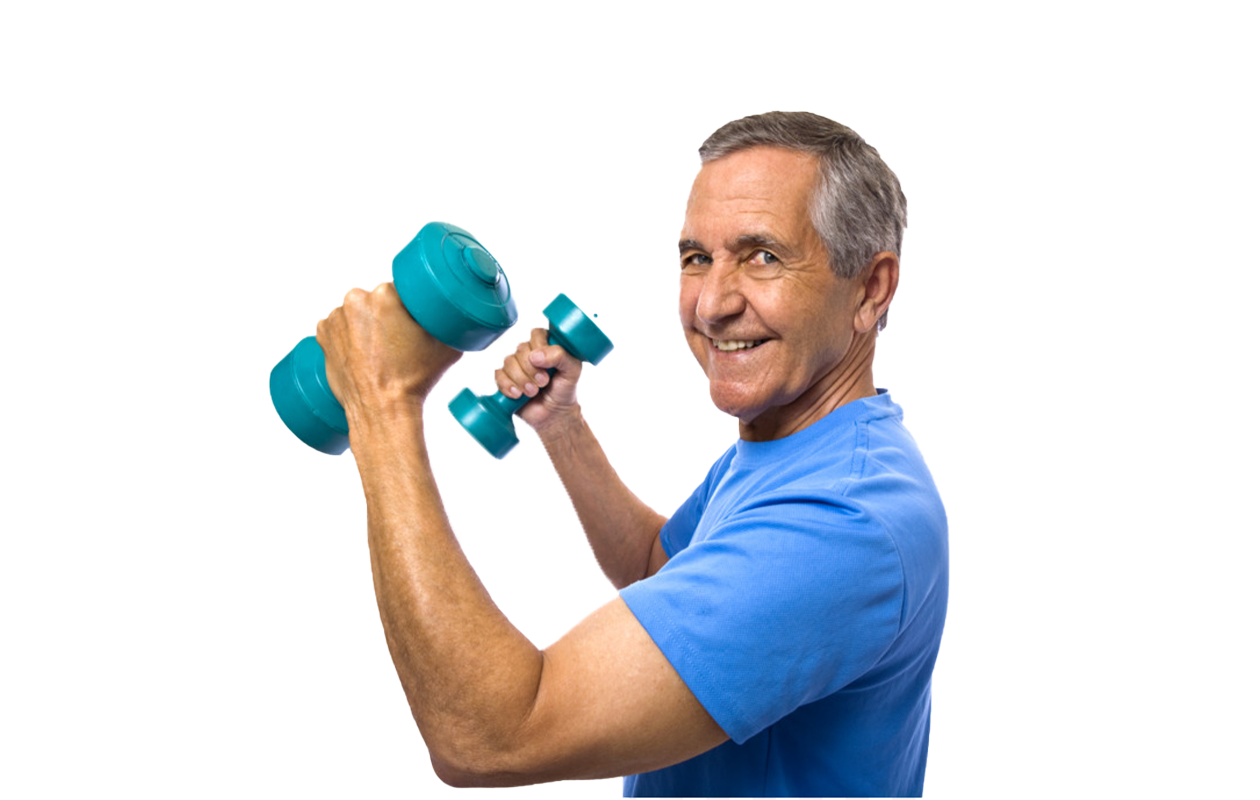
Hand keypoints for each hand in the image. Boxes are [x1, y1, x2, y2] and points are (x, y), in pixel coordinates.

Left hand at [314, 281, 461, 423]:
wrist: (383, 410)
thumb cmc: (414, 379)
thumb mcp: (447, 346)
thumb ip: (451, 323)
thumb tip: (459, 316)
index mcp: (384, 294)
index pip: (399, 289)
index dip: (408, 307)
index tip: (412, 324)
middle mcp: (355, 299)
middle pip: (375, 299)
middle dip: (385, 314)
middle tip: (397, 340)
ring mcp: (335, 317)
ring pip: (356, 313)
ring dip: (365, 324)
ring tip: (379, 350)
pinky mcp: (323, 334)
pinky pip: (339, 326)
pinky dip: (347, 336)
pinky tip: (362, 352)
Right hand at [492, 326, 582, 430]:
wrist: (555, 415)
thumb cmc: (565, 390)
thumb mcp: (572, 370)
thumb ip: (560, 356)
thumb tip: (535, 355)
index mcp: (546, 346)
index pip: (536, 333)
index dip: (538, 346)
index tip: (545, 364)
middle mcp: (529, 353)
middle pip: (520, 348)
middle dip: (531, 368)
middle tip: (543, 383)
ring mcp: (516, 366)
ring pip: (508, 361)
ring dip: (521, 379)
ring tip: (532, 392)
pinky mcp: (505, 379)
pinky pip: (498, 375)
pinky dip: (507, 385)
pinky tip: (517, 395)